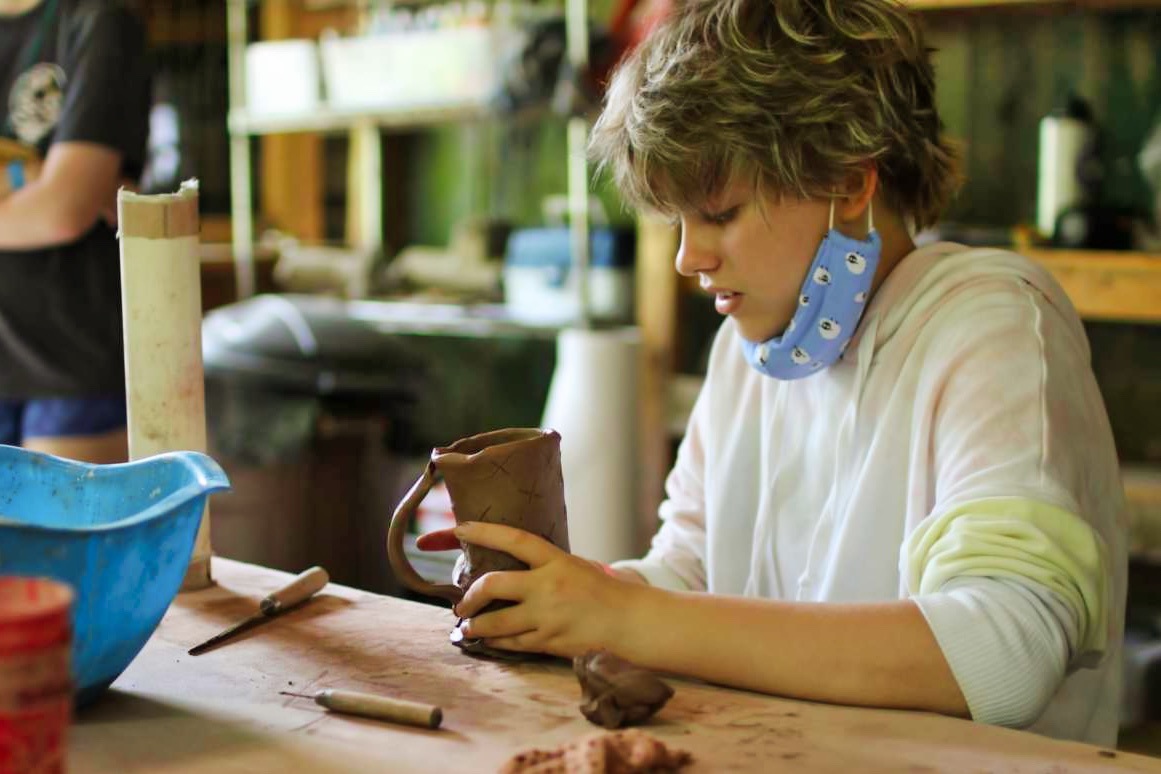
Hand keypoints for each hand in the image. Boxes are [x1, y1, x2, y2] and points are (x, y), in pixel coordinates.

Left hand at [416, 521, 642, 657]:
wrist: (628, 621)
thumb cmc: (599, 590)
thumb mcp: (573, 566)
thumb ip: (543, 565)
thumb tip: (505, 563)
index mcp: (556, 560)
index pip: (514, 539)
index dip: (484, 532)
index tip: (460, 528)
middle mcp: (548, 586)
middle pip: (493, 585)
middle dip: (469, 596)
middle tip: (461, 603)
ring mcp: (547, 616)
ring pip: (496, 622)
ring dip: (475, 625)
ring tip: (468, 626)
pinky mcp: (549, 641)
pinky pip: (512, 642)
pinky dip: (496, 641)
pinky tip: (489, 640)